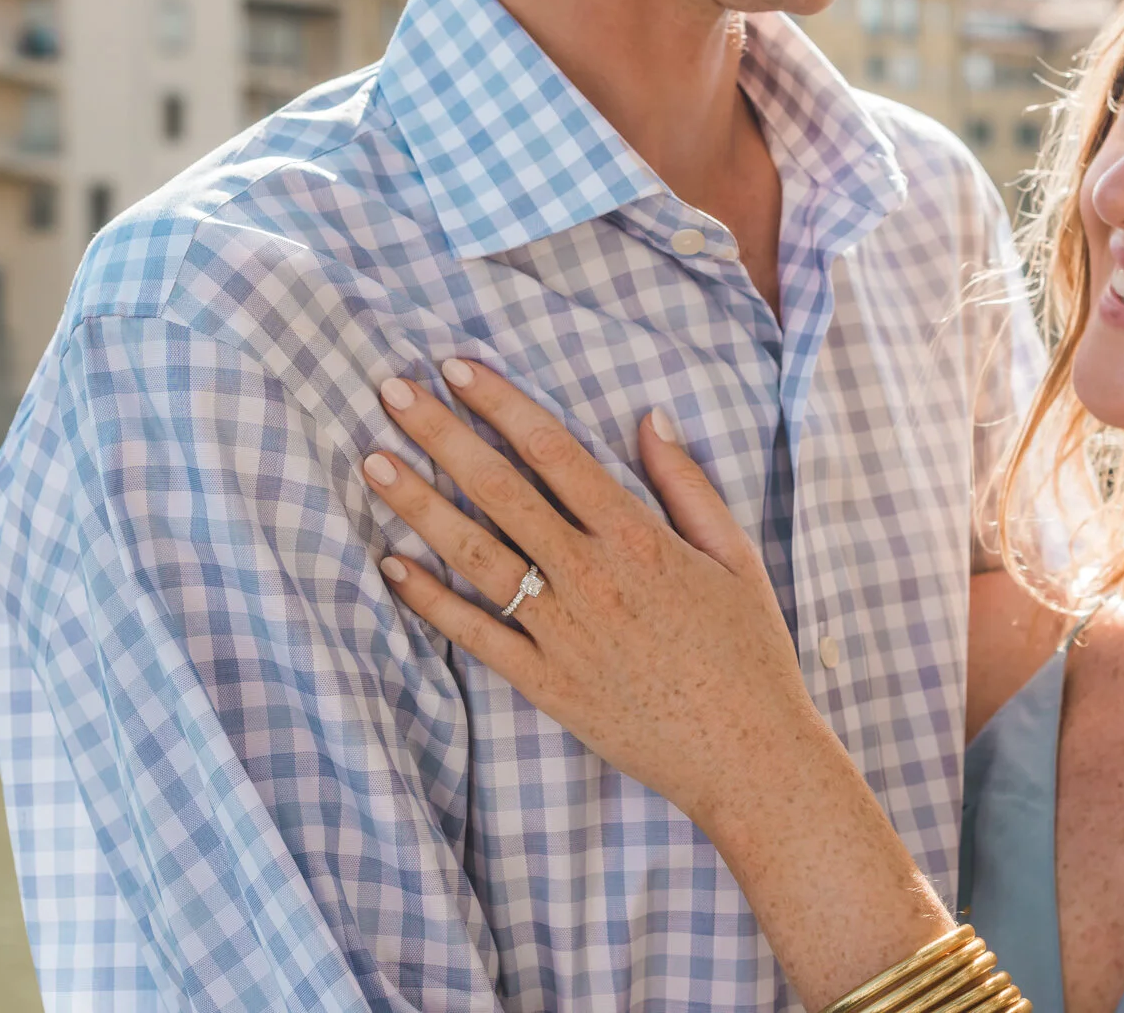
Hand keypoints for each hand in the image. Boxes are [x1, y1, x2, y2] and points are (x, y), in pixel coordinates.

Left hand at [361, 361, 828, 832]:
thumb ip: (687, 484)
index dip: (501, 403)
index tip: (458, 367)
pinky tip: (392, 564)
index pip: (554, 450)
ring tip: (373, 462)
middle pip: (499, 490)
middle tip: (392, 391)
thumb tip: (649, 418)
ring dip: (419, 505)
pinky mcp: (546, 684)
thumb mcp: (734, 556)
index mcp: (638, 538)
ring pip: (476, 555)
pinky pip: (476, 635)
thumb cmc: (750, 653)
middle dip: (442, 434)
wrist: (748, 756)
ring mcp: (562, 633)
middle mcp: (590, 577)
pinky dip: (430, 600)